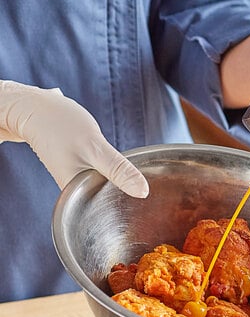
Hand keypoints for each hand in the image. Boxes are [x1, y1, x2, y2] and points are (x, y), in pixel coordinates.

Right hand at [0, 80, 148, 196]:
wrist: (34, 108)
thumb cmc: (61, 126)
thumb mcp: (95, 149)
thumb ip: (118, 170)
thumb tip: (143, 192)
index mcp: (77, 194)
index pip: (111, 208)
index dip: (133, 202)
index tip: (147, 195)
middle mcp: (75, 191)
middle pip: (111, 198)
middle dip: (128, 188)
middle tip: (142, 177)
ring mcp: (77, 179)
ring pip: (108, 185)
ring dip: (121, 178)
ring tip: (129, 169)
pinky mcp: (80, 168)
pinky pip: (103, 175)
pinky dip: (112, 170)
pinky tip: (118, 164)